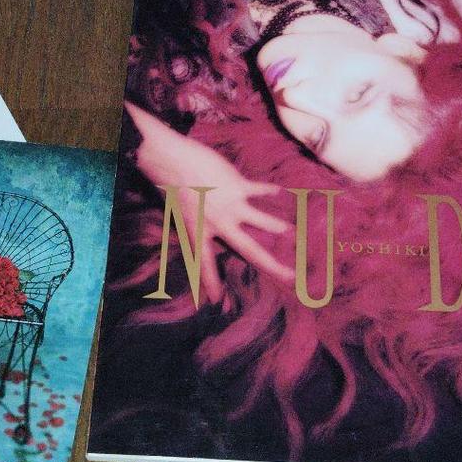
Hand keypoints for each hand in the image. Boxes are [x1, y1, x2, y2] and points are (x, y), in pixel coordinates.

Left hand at [129, 102, 293, 301]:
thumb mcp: (179, 211)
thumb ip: (197, 221)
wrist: (173, 161)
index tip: (216, 300)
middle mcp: (219, 224)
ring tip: (290, 231)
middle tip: (290, 277)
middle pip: (251, 250)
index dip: (210, 283)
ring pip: (262, 221)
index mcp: (199, 232)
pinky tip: (280, 192)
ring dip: (276, 226)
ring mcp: (231, 205)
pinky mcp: (238, 186)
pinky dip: (269, 190)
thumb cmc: (171, 184)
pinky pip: (258, 189)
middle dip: (273, 265)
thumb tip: (212, 223)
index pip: (205, 264)